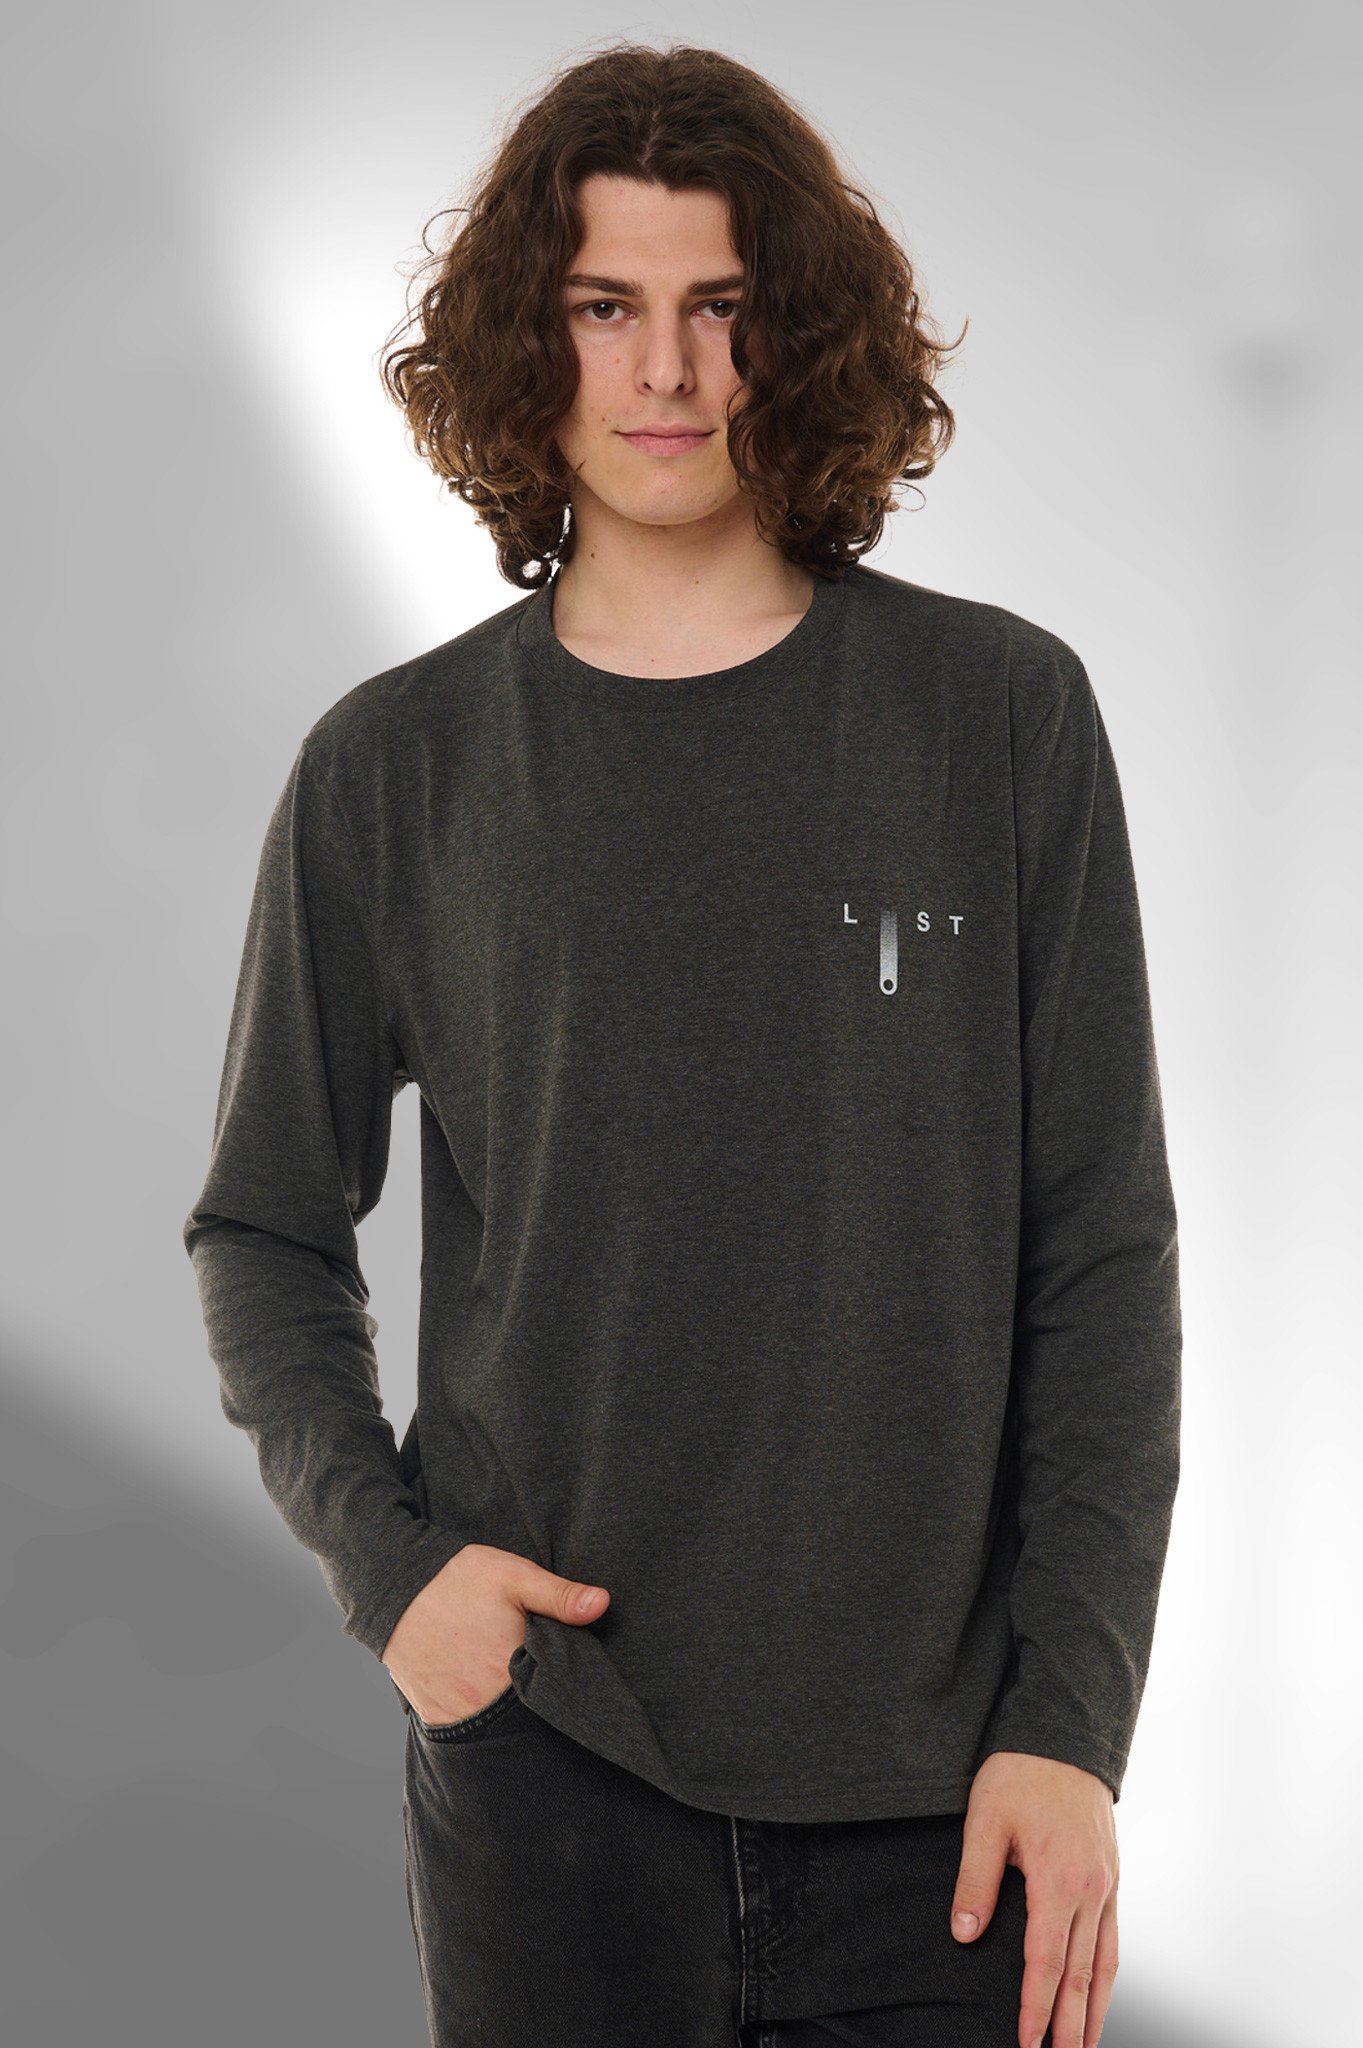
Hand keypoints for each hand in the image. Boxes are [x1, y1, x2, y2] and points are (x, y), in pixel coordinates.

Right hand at [381, 1542, 609, 1724]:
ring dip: (514, 1719)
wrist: (392, 1586)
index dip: (570, 1691)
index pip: (558, 1696)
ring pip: (501, 1730)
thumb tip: (604, 1604)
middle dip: (543, 1709)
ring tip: (520, 1697)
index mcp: (512, 1669)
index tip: (579, 1684)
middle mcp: (487, 1702)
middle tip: (547, 1689)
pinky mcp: (435, 1718)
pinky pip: (470, 1732)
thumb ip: (560, 1595)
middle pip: (531, 1719)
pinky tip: (492, 1703)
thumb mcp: (513, 1576)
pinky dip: (484, 1723)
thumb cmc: (455, 1579)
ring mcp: (458, 1715)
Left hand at [950, 1750, 1118, 2047]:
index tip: (1025, 2042)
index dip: (1035, 2007)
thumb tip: (964, 1932)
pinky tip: (1100, 1993)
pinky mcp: (1111, 1877)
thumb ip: (976, 1879)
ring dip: (1097, 2010)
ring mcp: (1107, 1885)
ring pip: (1106, 1963)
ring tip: (1085, 2046)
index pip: (1046, 1961)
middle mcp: (1091, 1890)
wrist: (1064, 1736)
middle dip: (1071, 2027)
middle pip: (1082, 1975)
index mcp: (1058, 1879)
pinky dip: (1108, 1975)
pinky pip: (1113, 1939)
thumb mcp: (985, 1820)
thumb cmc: (1021, 1773)